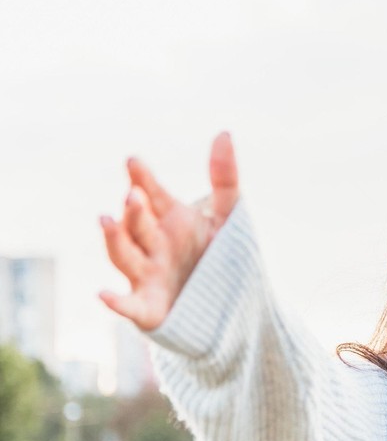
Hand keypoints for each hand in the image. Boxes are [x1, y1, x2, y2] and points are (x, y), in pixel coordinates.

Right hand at [99, 132, 239, 329]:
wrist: (229, 304)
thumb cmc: (218, 256)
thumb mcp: (228, 216)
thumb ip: (225, 178)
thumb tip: (224, 132)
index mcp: (170, 219)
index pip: (152, 194)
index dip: (143, 178)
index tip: (133, 161)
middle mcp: (153, 244)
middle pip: (138, 223)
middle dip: (134, 209)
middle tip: (134, 194)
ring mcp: (147, 274)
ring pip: (125, 255)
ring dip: (114, 239)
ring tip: (106, 221)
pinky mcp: (149, 308)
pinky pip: (129, 305)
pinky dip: (116, 302)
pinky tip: (103, 295)